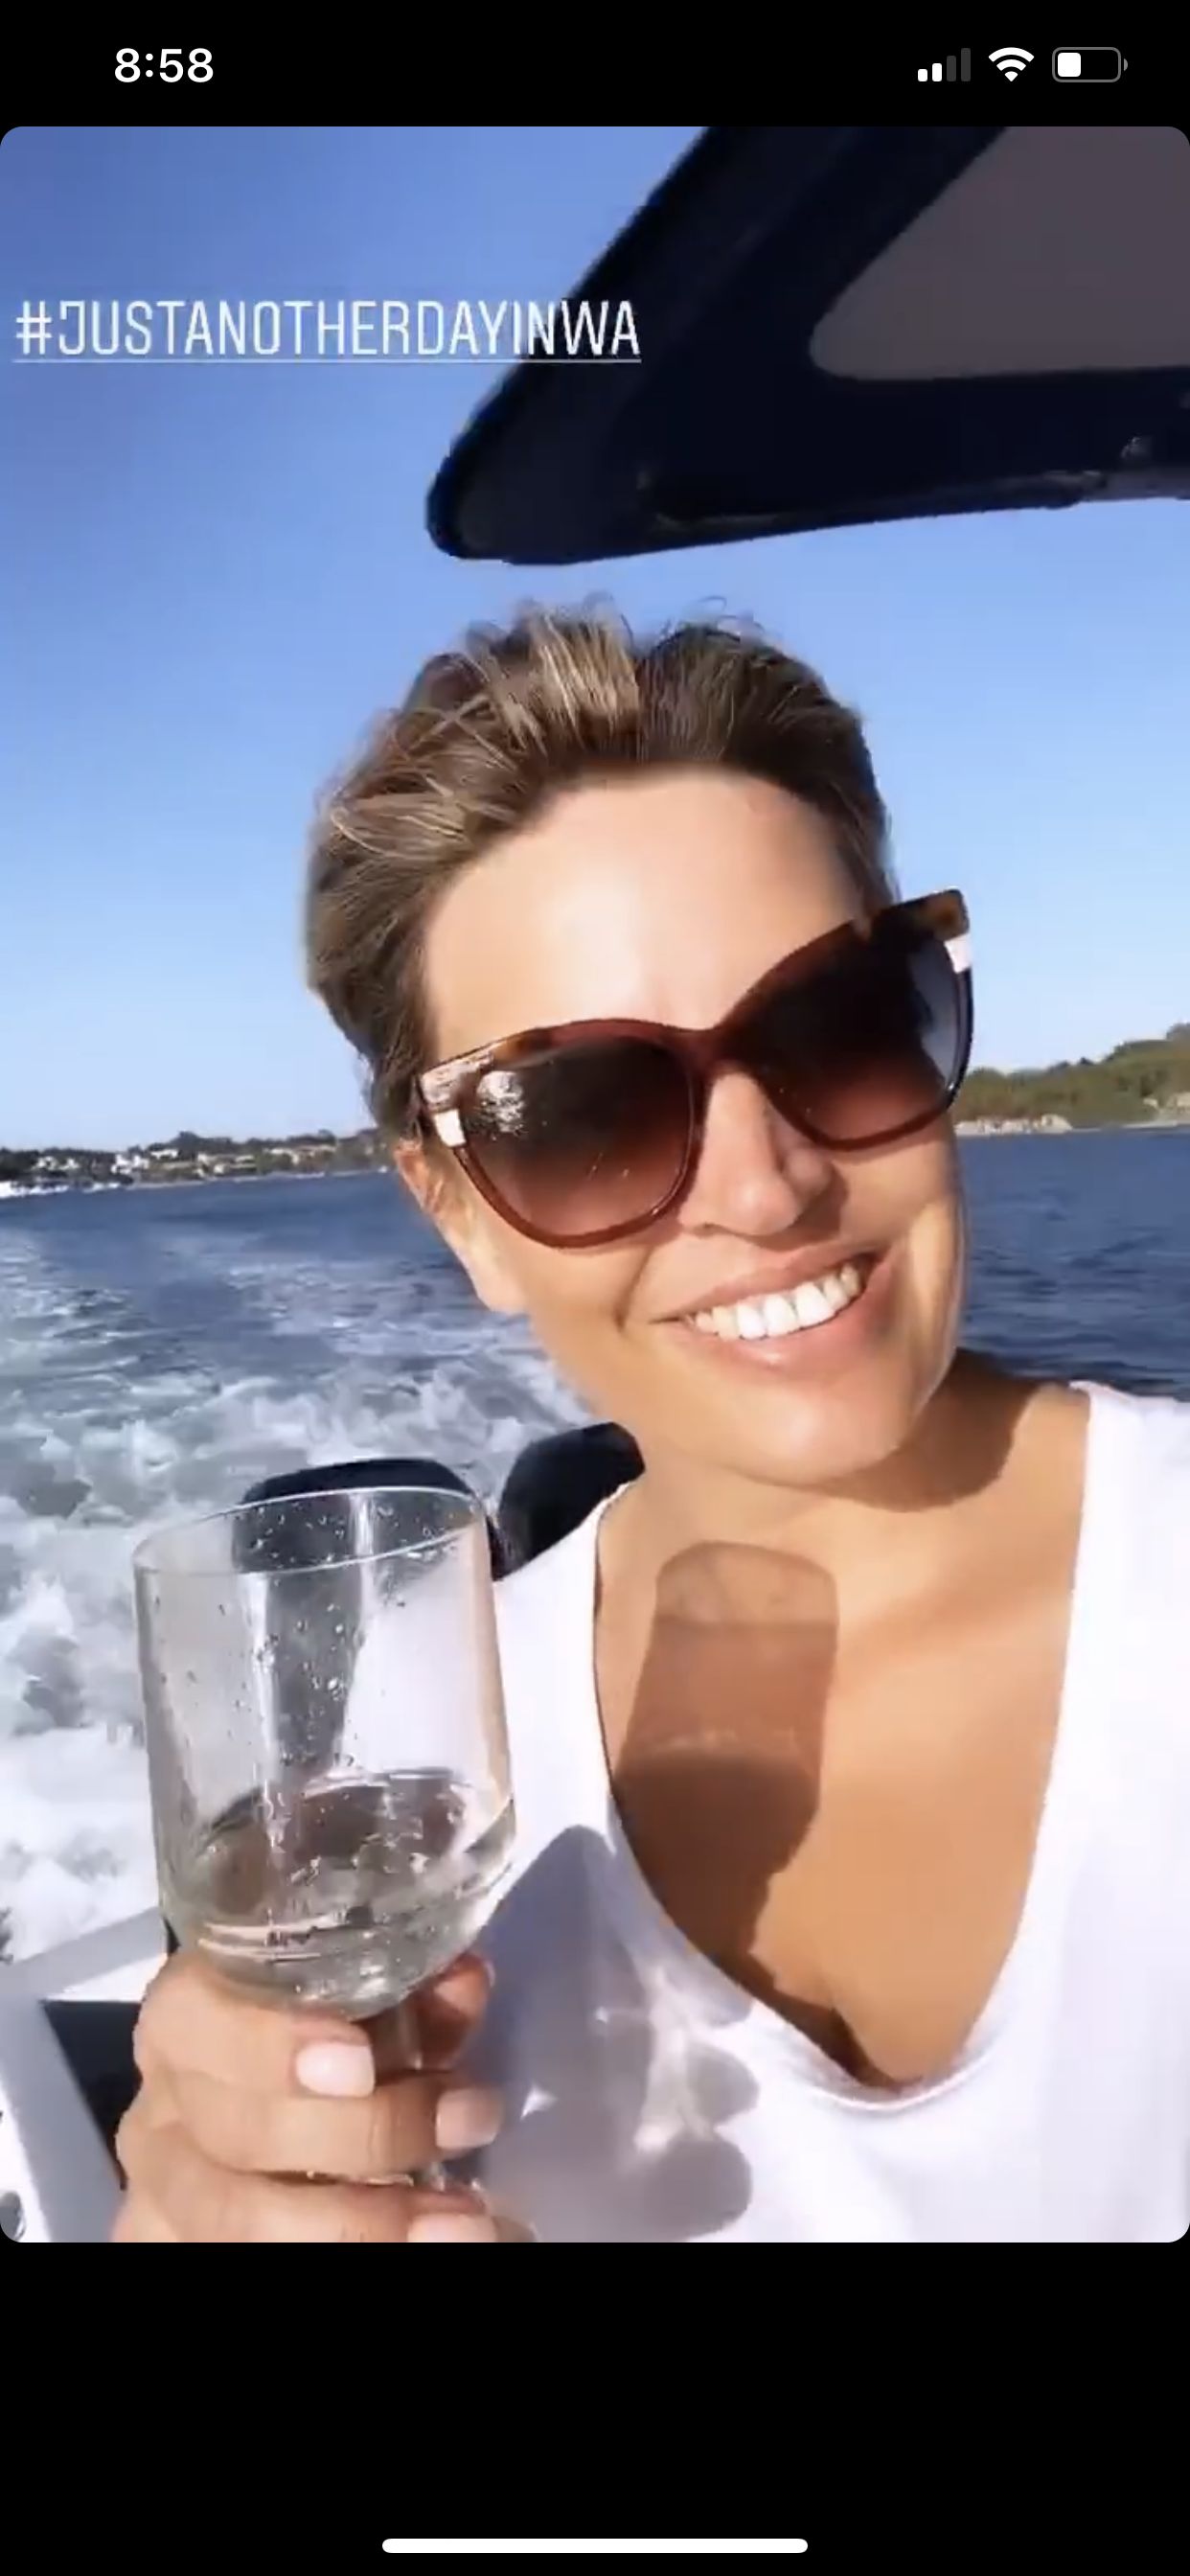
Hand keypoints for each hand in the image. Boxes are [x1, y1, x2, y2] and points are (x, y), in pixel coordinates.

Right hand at [114, 1950, 511, 2241]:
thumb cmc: (313, 2044)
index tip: (360, 2064)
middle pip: (238, 2131)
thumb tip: (465, 1982)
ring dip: (362, 2220)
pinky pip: (239, 2255)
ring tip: (463, 2219)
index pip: (198, 2020)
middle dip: (365, 2134)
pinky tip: (417, 2243)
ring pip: (240, 2217)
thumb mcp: (359, 2012)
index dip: (273, 2045)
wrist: (257, 2117)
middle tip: (467, 2120)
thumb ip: (408, 1998)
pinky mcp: (174, 2242)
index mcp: (184, 2018)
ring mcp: (165, 2190)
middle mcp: (161, 2107)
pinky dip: (341, 2248)